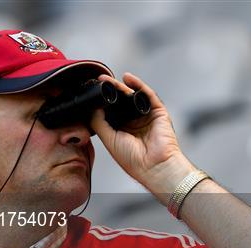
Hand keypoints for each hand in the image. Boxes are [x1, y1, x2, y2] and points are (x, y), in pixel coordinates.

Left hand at [90, 72, 195, 202]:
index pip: (111, 111)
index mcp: (121, 131)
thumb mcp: (109, 139)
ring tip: (108, 80)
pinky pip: (148, 94)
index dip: (102, 102)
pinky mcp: (158, 112)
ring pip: (132, 96)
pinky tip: (128, 78)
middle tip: (99, 82)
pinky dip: (138, 85)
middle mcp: (133, 122)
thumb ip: (98, 122)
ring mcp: (146, 116)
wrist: (154, 166)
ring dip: (122, 86)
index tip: (92, 93)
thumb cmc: (133, 159)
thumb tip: (92, 106)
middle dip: (110, 91)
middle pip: (121, 102)